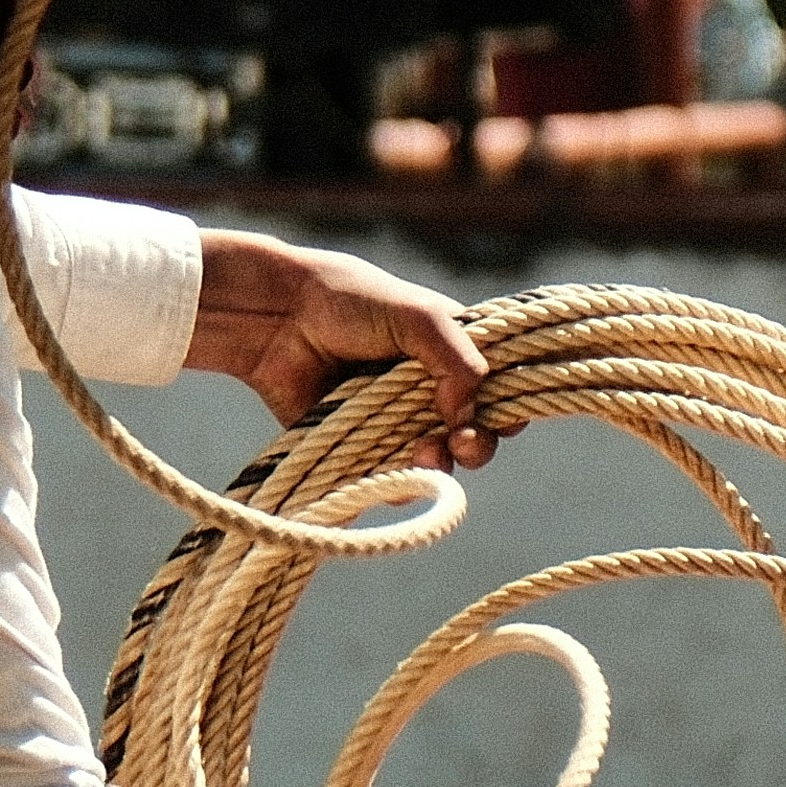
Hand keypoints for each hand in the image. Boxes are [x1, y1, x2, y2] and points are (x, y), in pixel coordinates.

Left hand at [188, 232, 492, 464]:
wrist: (278, 319)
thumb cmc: (351, 302)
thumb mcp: (419, 315)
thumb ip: (457, 359)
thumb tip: (467, 415)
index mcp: (451, 352)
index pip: (498, 389)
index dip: (507, 408)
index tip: (502, 417)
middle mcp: (428, 390)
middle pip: (473, 433)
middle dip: (476, 444)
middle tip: (461, 442)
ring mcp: (394, 420)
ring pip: (435, 460)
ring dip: (439, 464)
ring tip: (424, 454)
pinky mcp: (359, 447)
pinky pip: (388, 478)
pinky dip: (397, 483)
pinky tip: (394, 474)